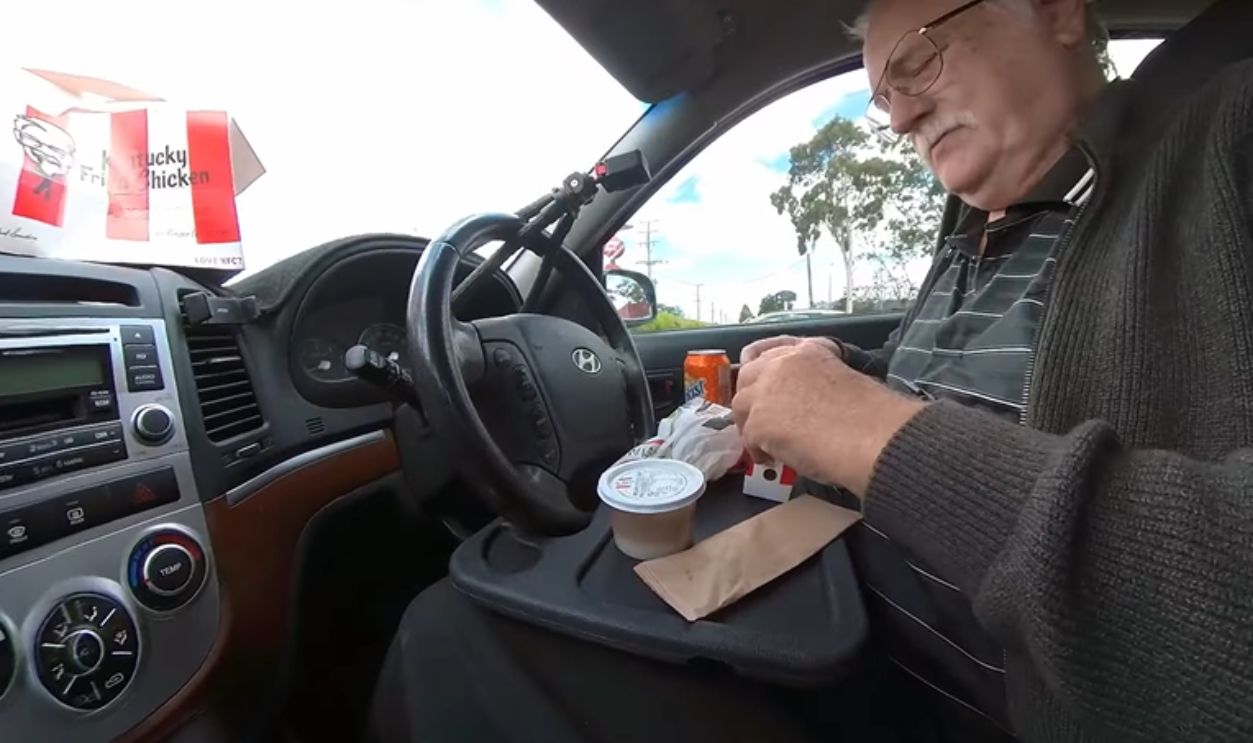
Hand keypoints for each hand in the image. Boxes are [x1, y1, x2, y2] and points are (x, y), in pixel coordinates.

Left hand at [732, 339, 925, 496]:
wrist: (874, 437)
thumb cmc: (871, 418)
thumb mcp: (842, 380)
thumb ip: (814, 381)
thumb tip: (800, 403)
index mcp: (808, 351)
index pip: (772, 348)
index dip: (761, 364)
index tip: (760, 380)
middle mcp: (783, 364)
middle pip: (748, 375)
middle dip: (751, 397)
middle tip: (759, 418)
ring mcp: (767, 390)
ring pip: (741, 405)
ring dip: (751, 424)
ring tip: (766, 443)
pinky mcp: (759, 420)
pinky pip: (747, 437)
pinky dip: (758, 450)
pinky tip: (772, 458)